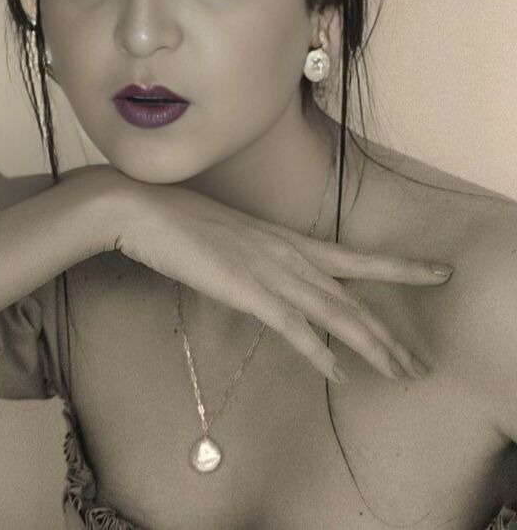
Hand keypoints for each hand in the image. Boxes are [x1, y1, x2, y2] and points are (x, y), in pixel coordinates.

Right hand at [99, 169, 453, 382]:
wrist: (145, 210)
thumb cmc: (183, 223)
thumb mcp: (234, 242)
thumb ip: (259, 262)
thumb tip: (269, 285)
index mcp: (287, 239)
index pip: (356, 257)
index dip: (401, 266)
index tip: (438, 272)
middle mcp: (289, 253)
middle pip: (353, 298)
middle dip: (390, 334)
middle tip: (420, 362)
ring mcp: (270, 270)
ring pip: (335, 313)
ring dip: (371, 346)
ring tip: (400, 372)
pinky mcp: (246, 288)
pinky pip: (292, 326)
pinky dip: (318, 351)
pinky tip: (340, 372)